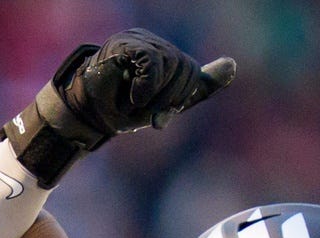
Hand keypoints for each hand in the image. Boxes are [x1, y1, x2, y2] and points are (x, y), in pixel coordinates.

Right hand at [61, 31, 236, 136]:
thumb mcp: (165, 104)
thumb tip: (233, 65)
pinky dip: (146, 86)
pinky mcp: (125, 43)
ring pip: (172, 64)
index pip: (192, 73)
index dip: (181, 97)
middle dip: (170, 99)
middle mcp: (154, 43)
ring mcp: (139, 39)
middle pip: (186, 69)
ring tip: (135, 103)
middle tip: (146, 112)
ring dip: (156, 96)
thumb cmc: (121, 110)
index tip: (163, 113)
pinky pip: (152, 62)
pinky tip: (134, 97)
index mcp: (165, 56)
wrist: (87, 115)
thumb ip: (197, 88)